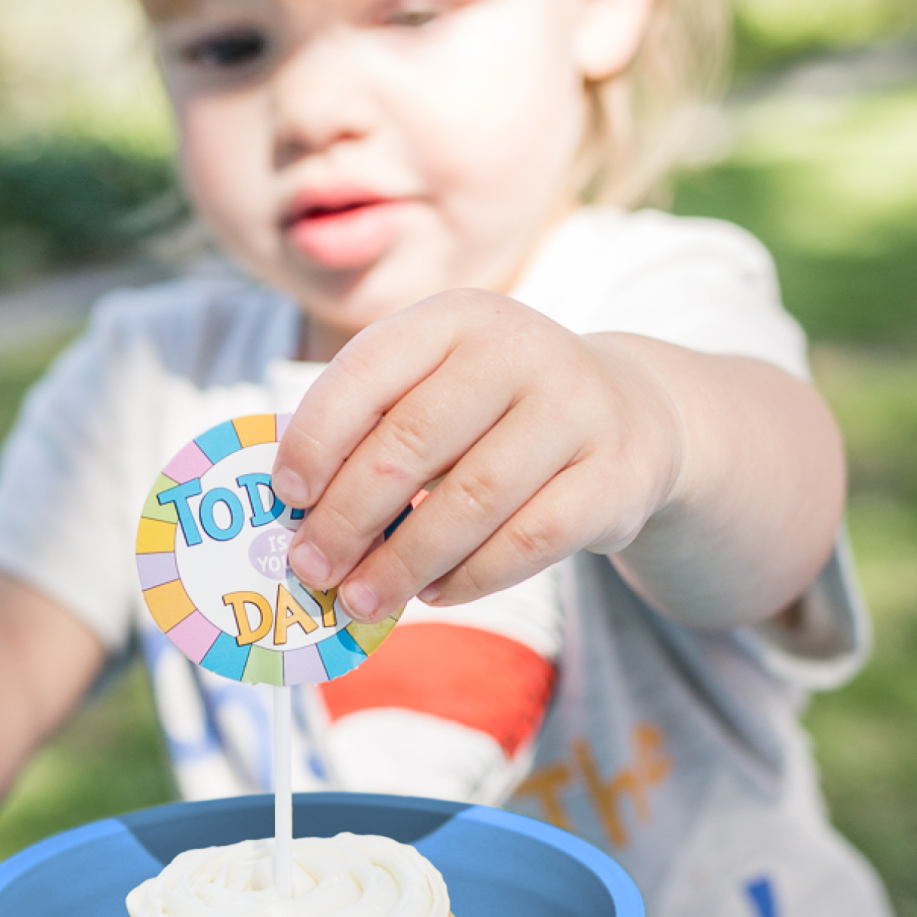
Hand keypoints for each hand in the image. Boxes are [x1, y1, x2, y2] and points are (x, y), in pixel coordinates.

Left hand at [271, 290, 685, 620]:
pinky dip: (471, 577)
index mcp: (457, 317)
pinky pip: (530, 541)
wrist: (630, 412)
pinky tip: (434, 593)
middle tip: (312, 570)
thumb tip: (300, 518)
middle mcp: (520, 350)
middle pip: (413, 443)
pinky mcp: (616, 475)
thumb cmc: (497, 410)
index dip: (317, 438)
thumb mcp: (440, 387)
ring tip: (361, 599)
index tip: (286, 497)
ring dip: (403, 562)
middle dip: (348, 518)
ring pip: (471, 501)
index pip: (368, 371)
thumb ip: (376, 431)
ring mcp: (576, 410)